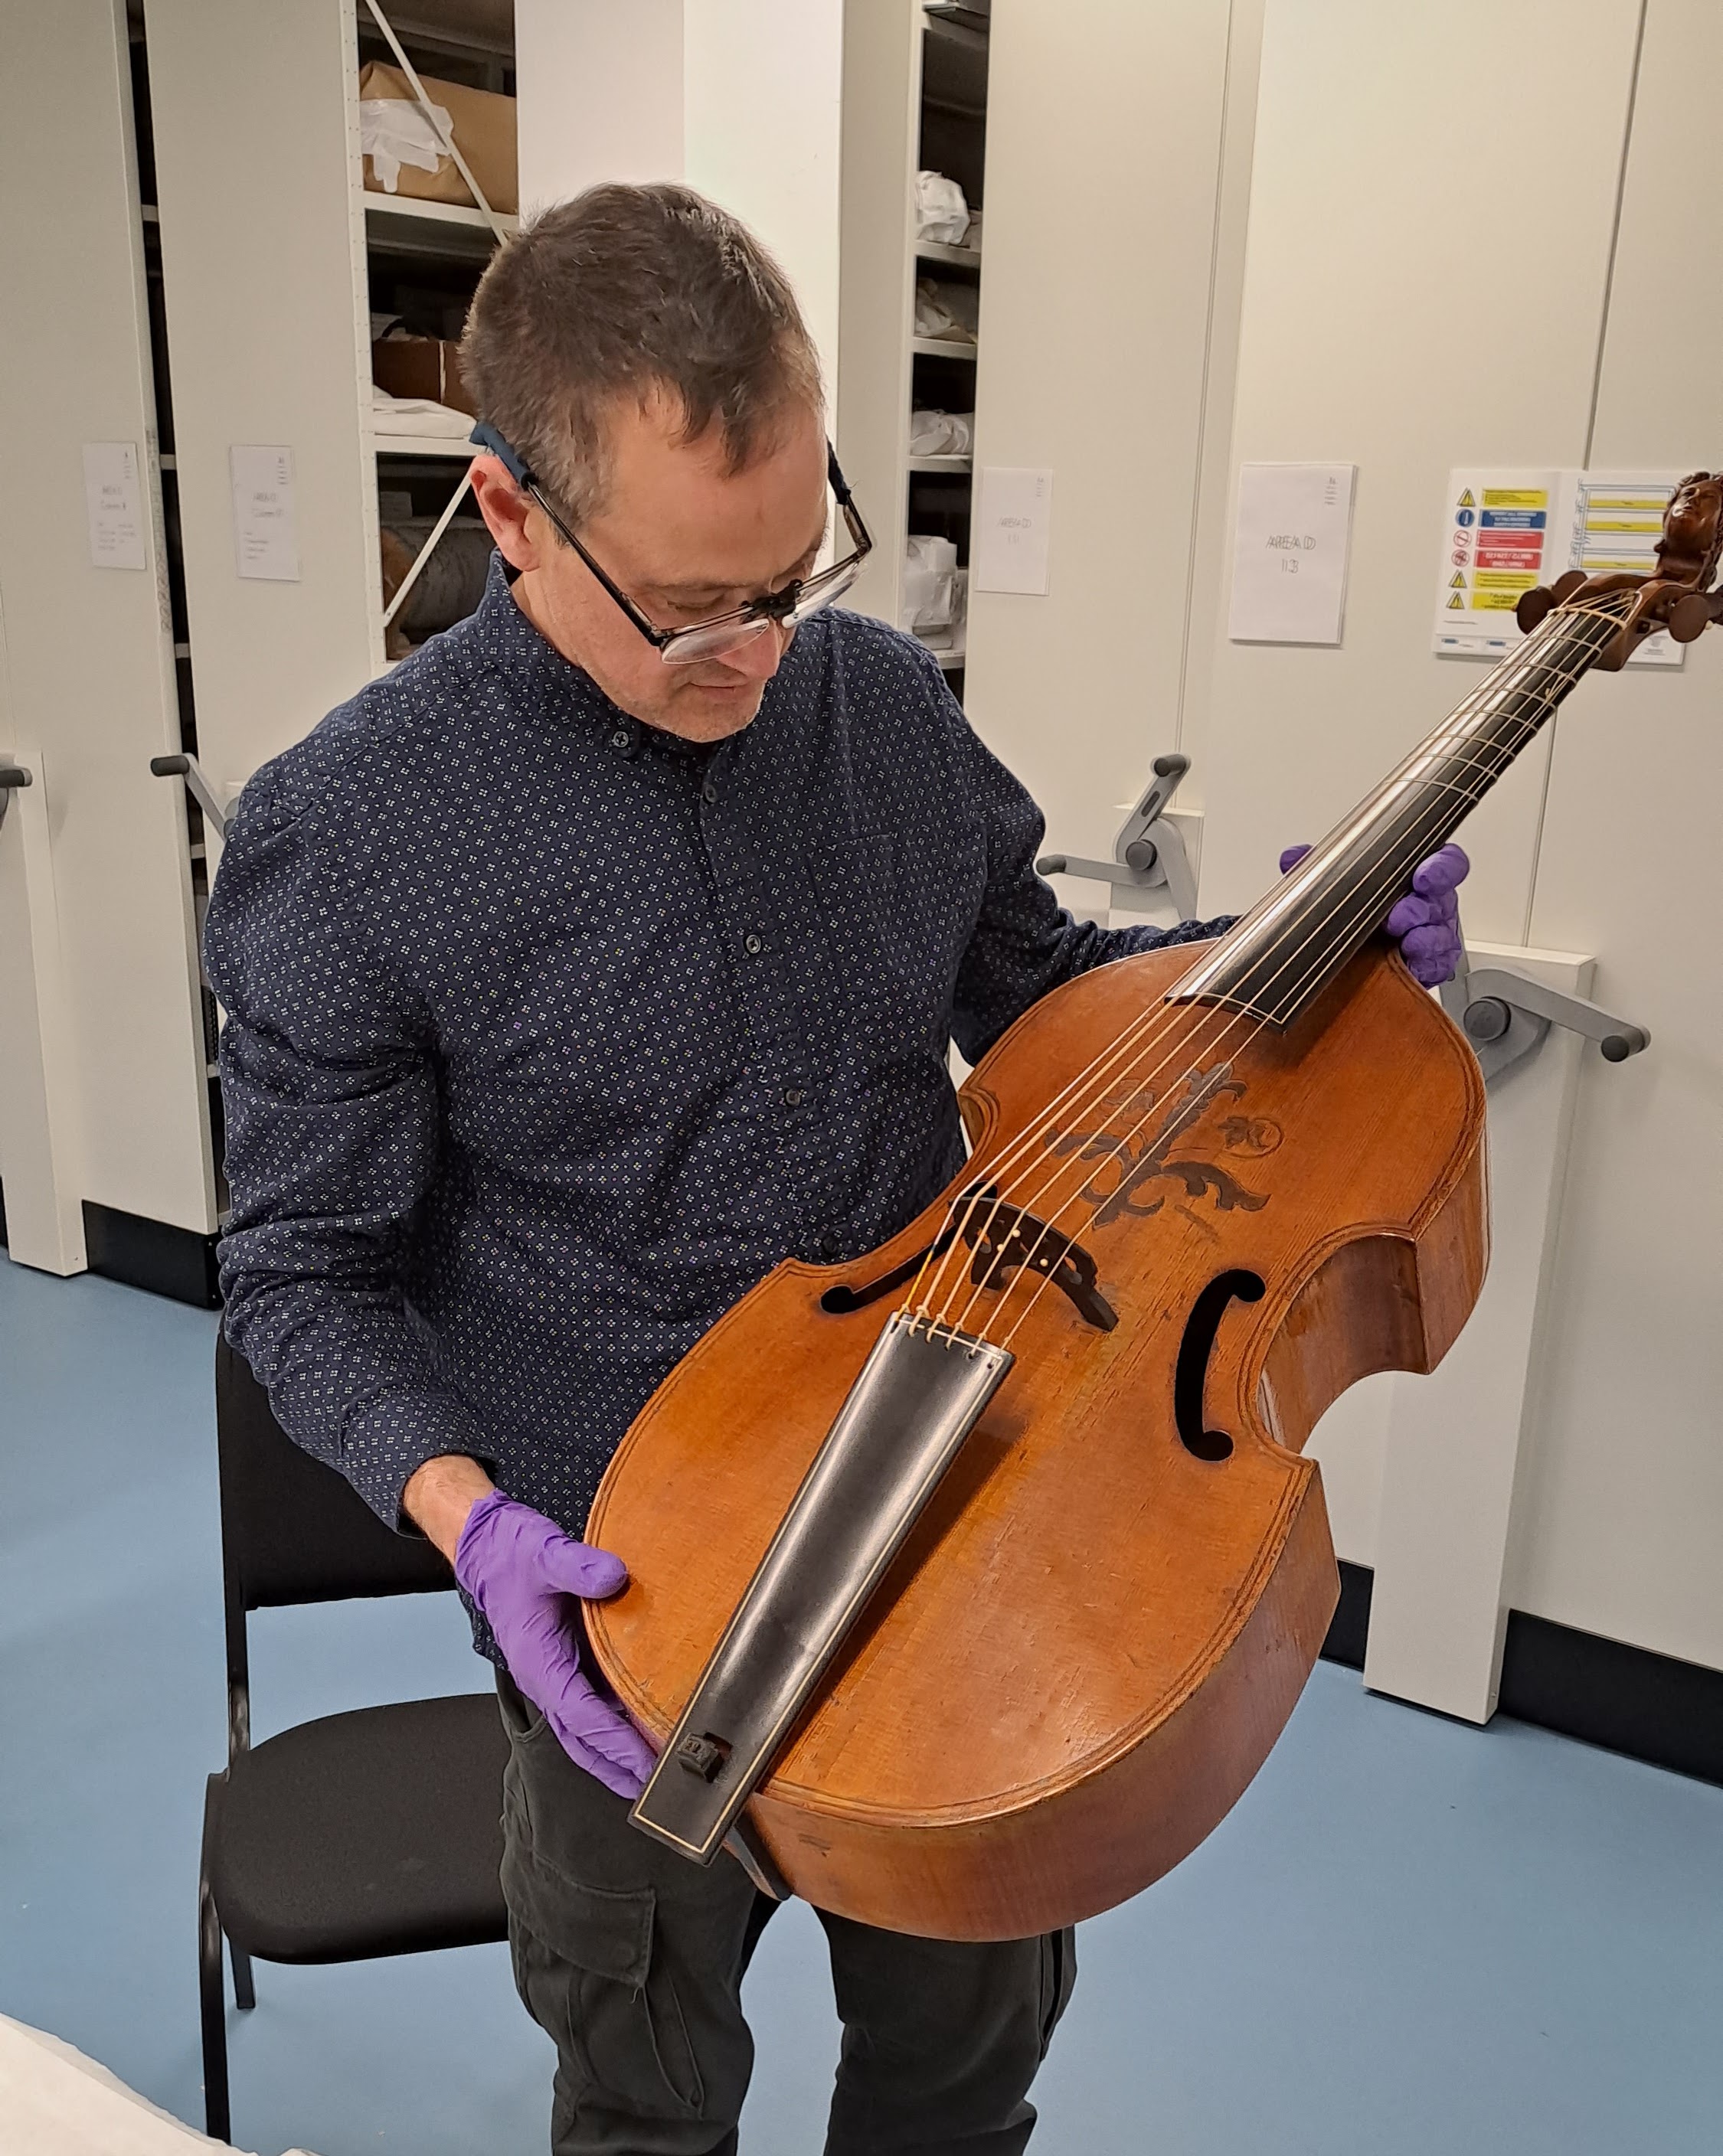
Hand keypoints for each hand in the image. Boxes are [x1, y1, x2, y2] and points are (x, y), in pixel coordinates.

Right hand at [454, 1491, 657, 1797]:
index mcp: (538, 1663)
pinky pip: (591, 1703)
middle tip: (660, 1787)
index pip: (583, 1717)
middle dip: (619, 1767)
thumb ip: (578, 1565)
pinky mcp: (565, 1661)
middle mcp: (546, 1677)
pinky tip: (643, 1723)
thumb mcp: (544, 1552)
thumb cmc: (510, 1553)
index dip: (617, 1743)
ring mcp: (555, 1673)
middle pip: (584, 1740)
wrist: (488, 1546)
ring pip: (587, 1728)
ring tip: (658, 1768)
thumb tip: (614, 1576)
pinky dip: (615, 1721)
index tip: (648, 1764)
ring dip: (617, 1751)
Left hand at [1280, 841, 1468, 987]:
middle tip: (1397, 916)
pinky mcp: (1428, 964)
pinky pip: (1437, 966)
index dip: (1441, 867)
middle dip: (1420, 908)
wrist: (1349, 955)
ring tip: (1406, 943)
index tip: (1423, 875)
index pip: (1444, 862)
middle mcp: (1429, 902)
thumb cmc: (1353, 910)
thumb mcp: (1333, 883)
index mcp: (1414, 874)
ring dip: (1425, 940)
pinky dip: (1426, 966)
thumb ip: (1317, 867)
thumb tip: (1293, 858)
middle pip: (1441, 900)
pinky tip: (1411, 965)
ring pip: (1442, 934)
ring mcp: (1431, 933)